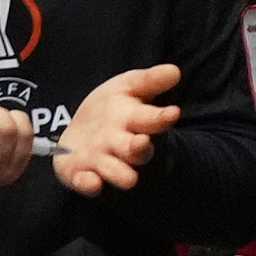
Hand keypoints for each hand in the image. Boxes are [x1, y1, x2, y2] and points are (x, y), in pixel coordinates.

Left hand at [53, 63, 177, 197]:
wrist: (83, 131)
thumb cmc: (113, 108)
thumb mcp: (128, 87)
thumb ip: (150, 80)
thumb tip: (175, 71)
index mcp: (136, 122)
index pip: (153, 120)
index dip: (162, 118)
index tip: (172, 112)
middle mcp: (123, 146)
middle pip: (137, 151)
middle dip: (139, 149)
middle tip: (142, 143)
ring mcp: (102, 162)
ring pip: (116, 172)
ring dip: (119, 173)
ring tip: (130, 179)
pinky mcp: (80, 175)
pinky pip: (86, 183)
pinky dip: (89, 184)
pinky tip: (90, 181)